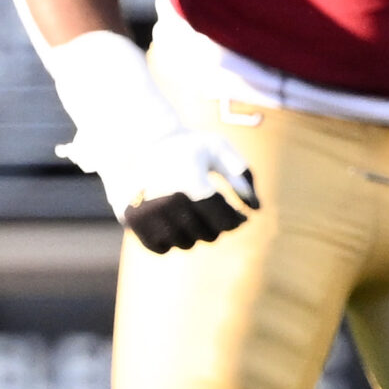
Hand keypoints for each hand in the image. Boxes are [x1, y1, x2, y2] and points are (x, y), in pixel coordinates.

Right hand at [105, 130, 260, 253]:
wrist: (134, 140)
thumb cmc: (184, 145)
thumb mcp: (216, 147)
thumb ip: (241, 174)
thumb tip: (257, 208)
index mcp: (193, 183)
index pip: (227, 222)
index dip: (236, 220)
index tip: (237, 215)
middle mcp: (169, 201)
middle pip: (209, 236)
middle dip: (215, 225)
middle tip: (209, 211)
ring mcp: (148, 213)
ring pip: (186, 244)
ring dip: (193, 233)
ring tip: (190, 213)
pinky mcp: (132, 221)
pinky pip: (161, 248)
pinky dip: (170, 240)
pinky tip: (172, 222)